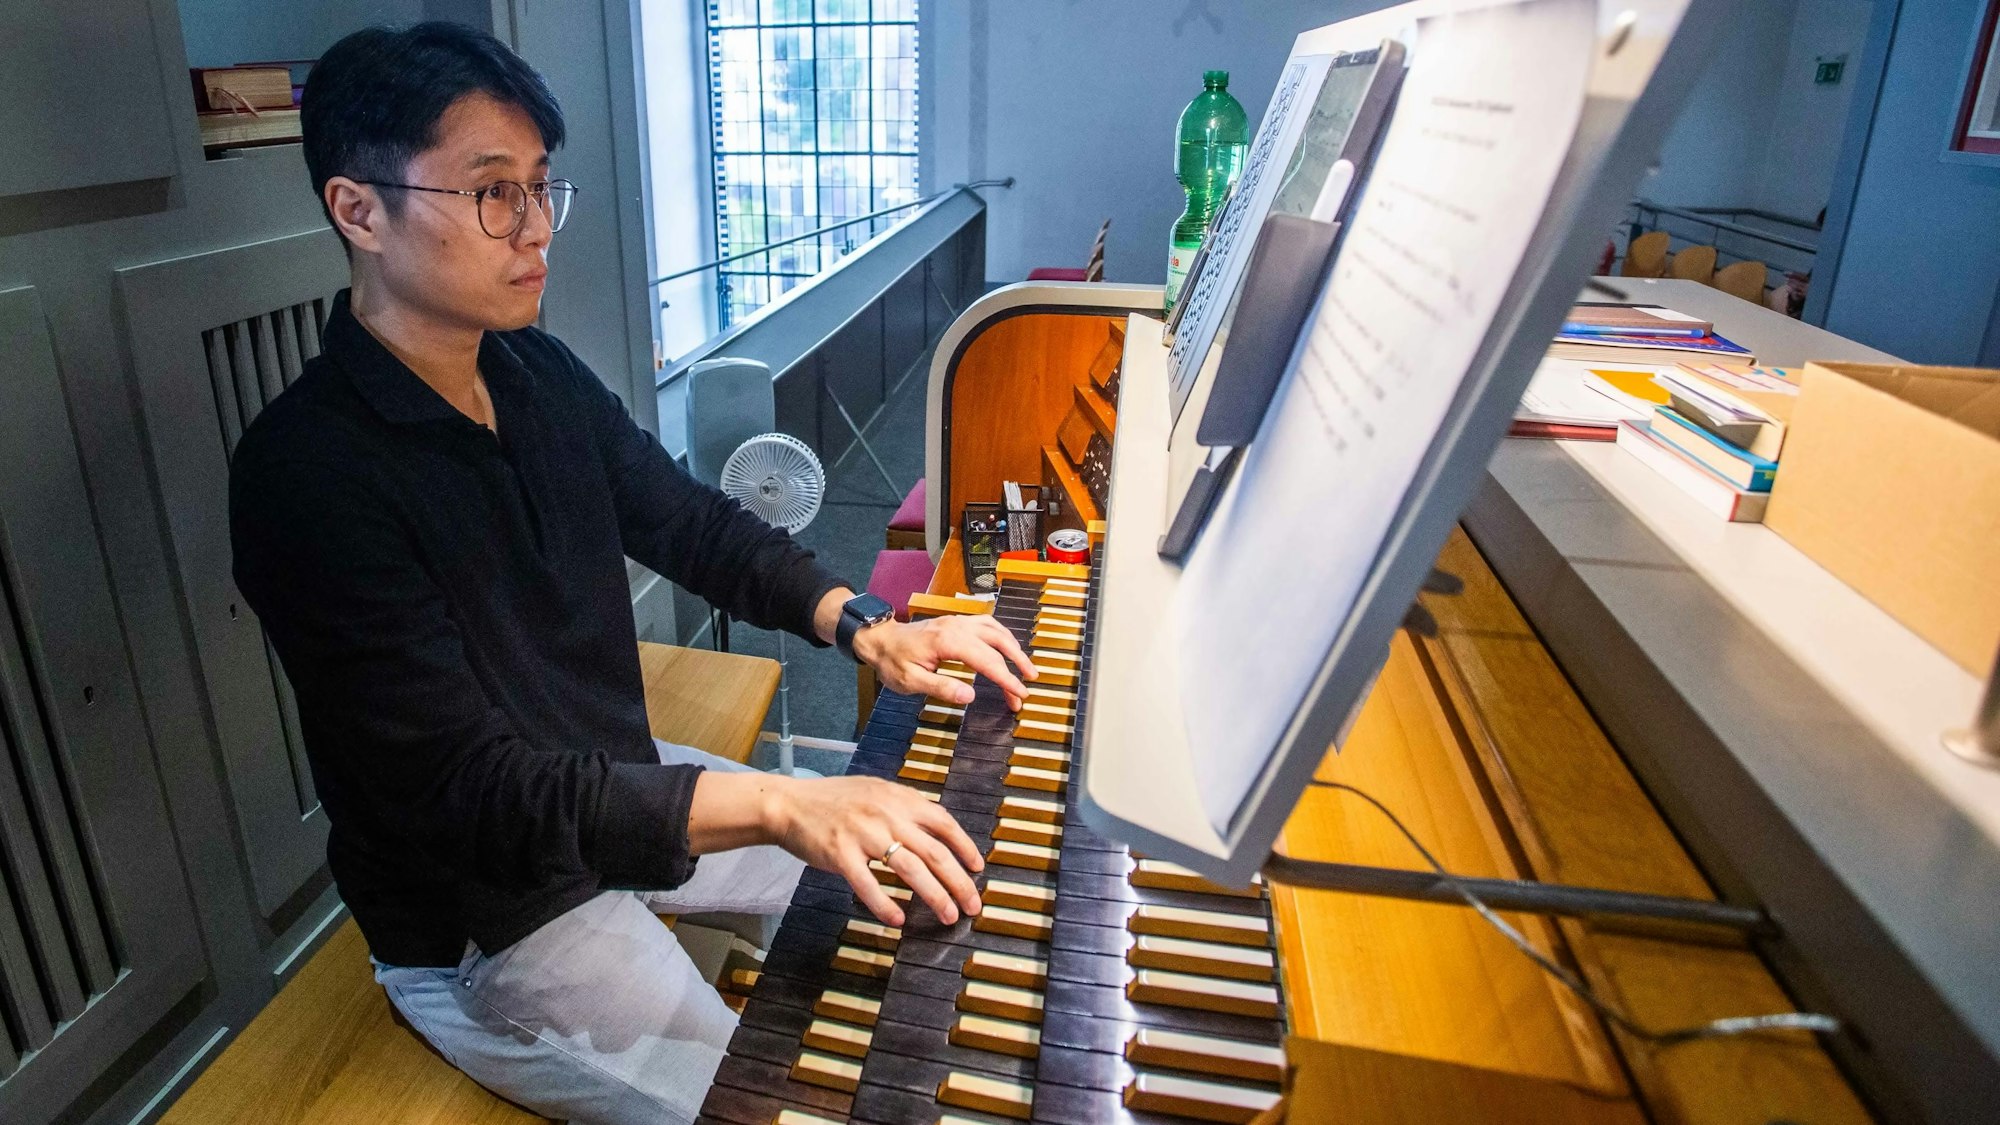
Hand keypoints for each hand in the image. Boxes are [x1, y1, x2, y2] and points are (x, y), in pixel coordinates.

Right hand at [764, 774, 983, 925]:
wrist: (789, 803)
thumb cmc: (833, 801)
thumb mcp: (875, 792)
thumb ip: (904, 808)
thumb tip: (936, 829)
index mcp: (898, 799)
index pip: (943, 822)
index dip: (965, 847)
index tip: (978, 869)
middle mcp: (885, 814)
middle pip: (934, 851)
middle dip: (959, 881)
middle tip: (972, 905)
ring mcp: (863, 833)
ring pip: (910, 868)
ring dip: (934, 895)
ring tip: (947, 915)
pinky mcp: (840, 854)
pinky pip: (868, 884)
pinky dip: (885, 904)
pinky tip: (898, 920)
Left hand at [852, 614, 1038, 709]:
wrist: (879, 640)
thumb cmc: (892, 661)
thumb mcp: (911, 681)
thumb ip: (941, 688)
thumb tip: (970, 696)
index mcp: (948, 642)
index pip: (987, 661)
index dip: (1007, 679)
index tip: (1020, 695)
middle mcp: (957, 627)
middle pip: (997, 642)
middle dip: (1016, 664)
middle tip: (1029, 684)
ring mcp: (957, 621)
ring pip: (996, 629)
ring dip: (1013, 647)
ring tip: (1025, 666)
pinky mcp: (956, 622)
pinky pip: (987, 623)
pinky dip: (1002, 635)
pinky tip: (1007, 646)